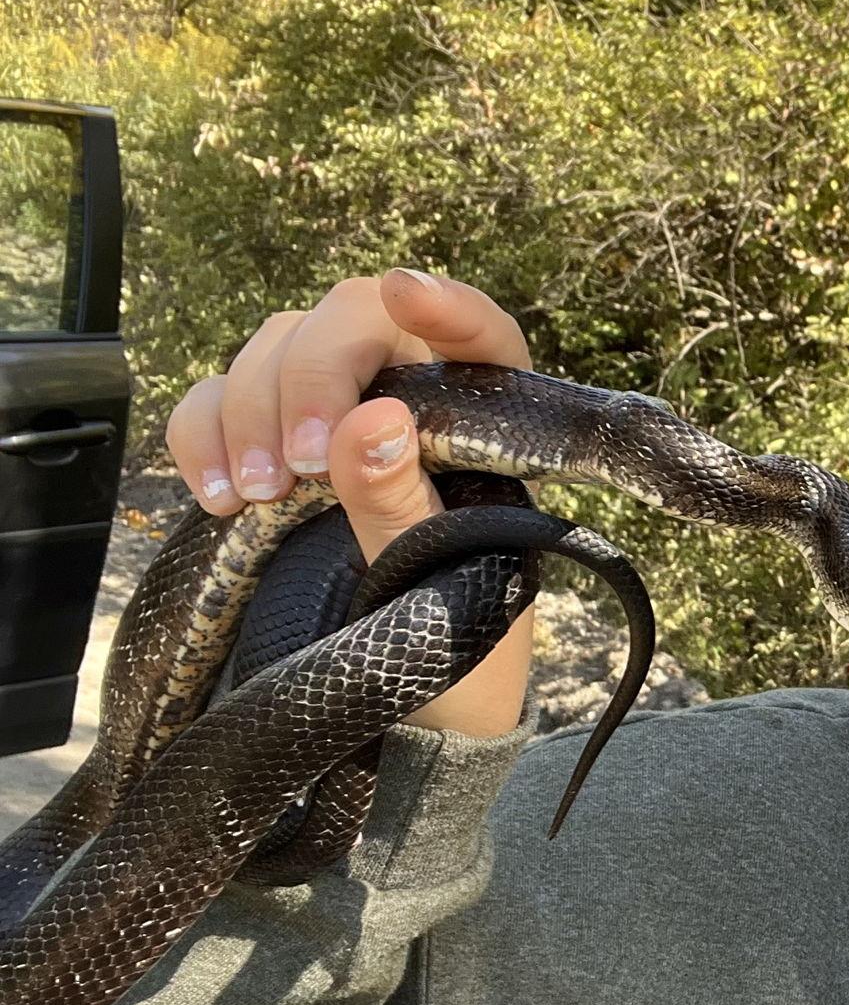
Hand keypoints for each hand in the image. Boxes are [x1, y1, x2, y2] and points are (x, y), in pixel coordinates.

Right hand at [164, 268, 535, 737]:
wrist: (417, 711)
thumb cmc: (462, 644)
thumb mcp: (445, 587)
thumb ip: (405, 506)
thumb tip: (372, 421)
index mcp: (490, 422)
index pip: (481, 335)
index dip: (449, 305)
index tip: (405, 293)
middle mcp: (412, 395)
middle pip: (352, 320)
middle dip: (312, 378)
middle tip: (297, 471)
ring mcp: (334, 412)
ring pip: (276, 345)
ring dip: (250, 409)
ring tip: (256, 499)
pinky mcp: (270, 444)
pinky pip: (216, 399)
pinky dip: (201, 433)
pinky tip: (217, 499)